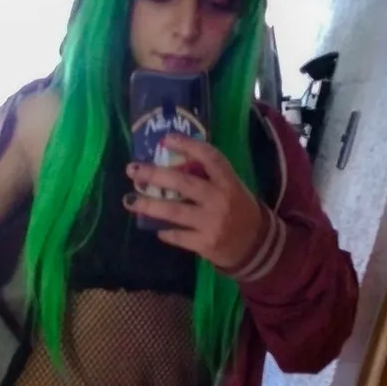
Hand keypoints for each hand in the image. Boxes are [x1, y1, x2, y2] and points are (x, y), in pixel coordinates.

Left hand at [124, 134, 262, 270]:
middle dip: (155, 174)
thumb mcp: (232, 188)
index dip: (188, 145)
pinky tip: (153, 226)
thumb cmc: (240, 210)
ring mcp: (212, 223)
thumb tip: (171, 163)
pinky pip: (177, 235)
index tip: (166, 139)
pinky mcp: (205, 244)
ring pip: (174, 212)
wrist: (257, 246)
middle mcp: (220, 200)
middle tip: (133, 169)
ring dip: (148, 205)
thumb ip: (209, 177)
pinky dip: (163, 230)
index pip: (210, 158)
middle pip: (183, 183)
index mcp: (229, 182)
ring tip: (129, 200)